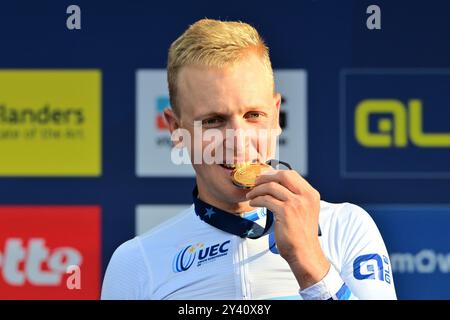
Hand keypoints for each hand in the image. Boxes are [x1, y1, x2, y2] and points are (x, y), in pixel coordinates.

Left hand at [246, 169, 329, 288]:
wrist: (305, 252)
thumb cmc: (301, 234)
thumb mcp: (304, 210)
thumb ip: (295, 197)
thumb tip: (277, 185)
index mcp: (311, 194)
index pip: (291, 174)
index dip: (274, 174)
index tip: (264, 177)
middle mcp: (305, 196)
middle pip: (282, 176)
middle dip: (265, 177)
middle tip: (255, 182)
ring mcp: (296, 203)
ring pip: (271, 187)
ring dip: (257, 190)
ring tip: (251, 195)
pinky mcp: (285, 212)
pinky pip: (266, 200)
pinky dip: (256, 200)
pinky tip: (253, 203)